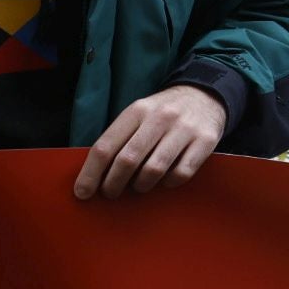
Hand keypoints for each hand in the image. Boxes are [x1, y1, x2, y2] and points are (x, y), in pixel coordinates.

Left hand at [74, 85, 227, 199]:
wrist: (206, 95)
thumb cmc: (163, 113)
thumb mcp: (139, 115)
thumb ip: (120, 139)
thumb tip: (96, 176)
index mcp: (137, 110)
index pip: (105, 146)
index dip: (90, 174)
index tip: (82, 193)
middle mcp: (161, 117)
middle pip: (127, 160)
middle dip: (113, 184)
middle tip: (111, 193)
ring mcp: (185, 129)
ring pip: (154, 170)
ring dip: (141, 186)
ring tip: (139, 186)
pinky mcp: (206, 141)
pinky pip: (182, 173)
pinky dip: (169, 183)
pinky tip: (165, 180)